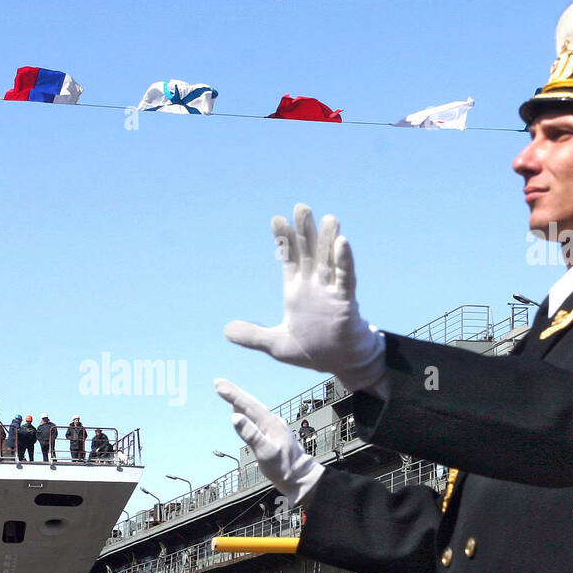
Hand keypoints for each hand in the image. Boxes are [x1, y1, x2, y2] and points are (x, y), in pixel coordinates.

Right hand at [214, 377, 323, 503]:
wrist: (301, 477)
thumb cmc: (284, 468)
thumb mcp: (266, 453)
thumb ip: (251, 435)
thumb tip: (235, 417)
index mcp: (270, 423)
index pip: (248, 405)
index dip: (232, 394)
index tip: (218, 385)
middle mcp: (272, 421)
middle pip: (251, 402)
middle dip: (234, 391)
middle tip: (218, 382)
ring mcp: (273, 427)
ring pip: (254, 408)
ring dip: (240, 398)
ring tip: (228, 391)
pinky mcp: (273, 433)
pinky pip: (256, 416)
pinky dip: (246, 410)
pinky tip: (243, 411)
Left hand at [224, 203, 384, 390]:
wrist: (341, 366)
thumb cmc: (314, 352)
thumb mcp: (277, 345)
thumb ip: (253, 336)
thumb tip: (226, 331)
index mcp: (296, 292)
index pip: (290, 259)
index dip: (284, 240)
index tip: (277, 218)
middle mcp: (314, 287)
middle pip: (310, 252)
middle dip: (305, 231)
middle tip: (301, 207)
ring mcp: (331, 292)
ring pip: (329, 260)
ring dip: (328, 239)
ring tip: (327, 217)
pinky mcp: (346, 302)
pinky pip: (346, 278)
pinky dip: (344, 261)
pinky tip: (342, 243)